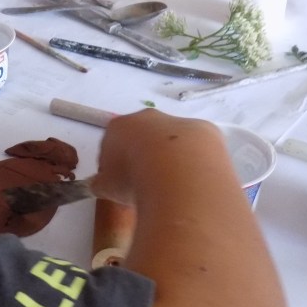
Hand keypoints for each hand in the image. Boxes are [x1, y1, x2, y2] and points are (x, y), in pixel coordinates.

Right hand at [91, 109, 223, 205]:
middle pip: (142, 136)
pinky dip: (195, 162)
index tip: (120, 184)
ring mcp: (177, 122)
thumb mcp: (107, 188)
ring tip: (173, 188)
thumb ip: (101, 184)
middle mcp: (147, 118)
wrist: (177, 174)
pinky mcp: (205, 131)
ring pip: (171, 141)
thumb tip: (100, 185)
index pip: (111, 142)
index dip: (114, 164)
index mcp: (118, 127)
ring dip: (171, 159)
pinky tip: (194, 182)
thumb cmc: (133, 179)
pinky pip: (196, 148)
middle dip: (143, 157)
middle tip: (146, 184)